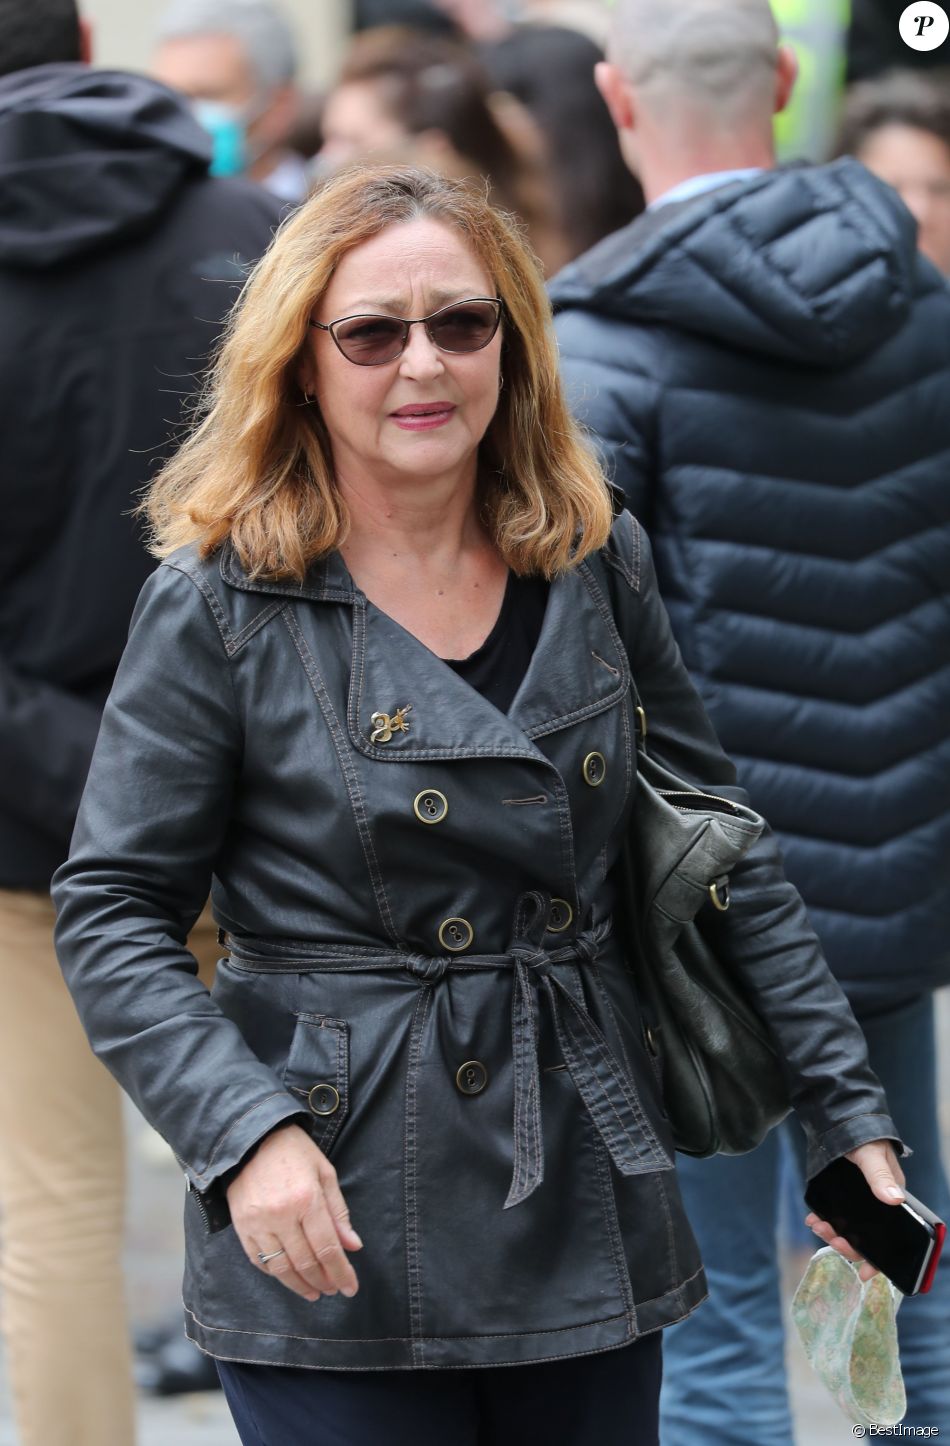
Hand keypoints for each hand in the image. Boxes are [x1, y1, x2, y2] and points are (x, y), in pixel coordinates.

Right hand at [226, 1122, 361, 1301]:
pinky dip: (275, 1273)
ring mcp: (258, 1223)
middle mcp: (281, 1215)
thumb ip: (338, 1212)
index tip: (350, 1288)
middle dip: (323, 1281)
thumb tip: (352, 1246)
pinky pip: (259, 1260)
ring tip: (314, 1291)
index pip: (327, 1248)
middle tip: (333, 1289)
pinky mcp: (241, 1226)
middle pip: (305, 1262)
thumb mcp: (324, 1173)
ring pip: (281, 1268)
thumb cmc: (294, 1151)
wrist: (251, 1137)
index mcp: (307, 1199)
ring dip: (299, 1285)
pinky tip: (288, 1276)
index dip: (341, 1272)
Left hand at [805, 1139, 905, 1282]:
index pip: (890, 1238)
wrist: (839, 1121)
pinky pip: (834, 1216)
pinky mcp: (841, 1196)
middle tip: (831, 1240)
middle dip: (848, 1244)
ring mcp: (858, 1203)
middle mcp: (877, 1206)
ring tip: (818, 1226)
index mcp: (892, 1199)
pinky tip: (812, 1218)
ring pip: (848, 1229)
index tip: (865, 1273)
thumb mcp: (872, 1156)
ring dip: (833, 1233)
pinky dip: (824, 1220)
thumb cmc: (864, 1137)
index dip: (879, 1259)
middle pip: (866, 1238)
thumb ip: (880, 1176)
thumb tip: (894, 1200)